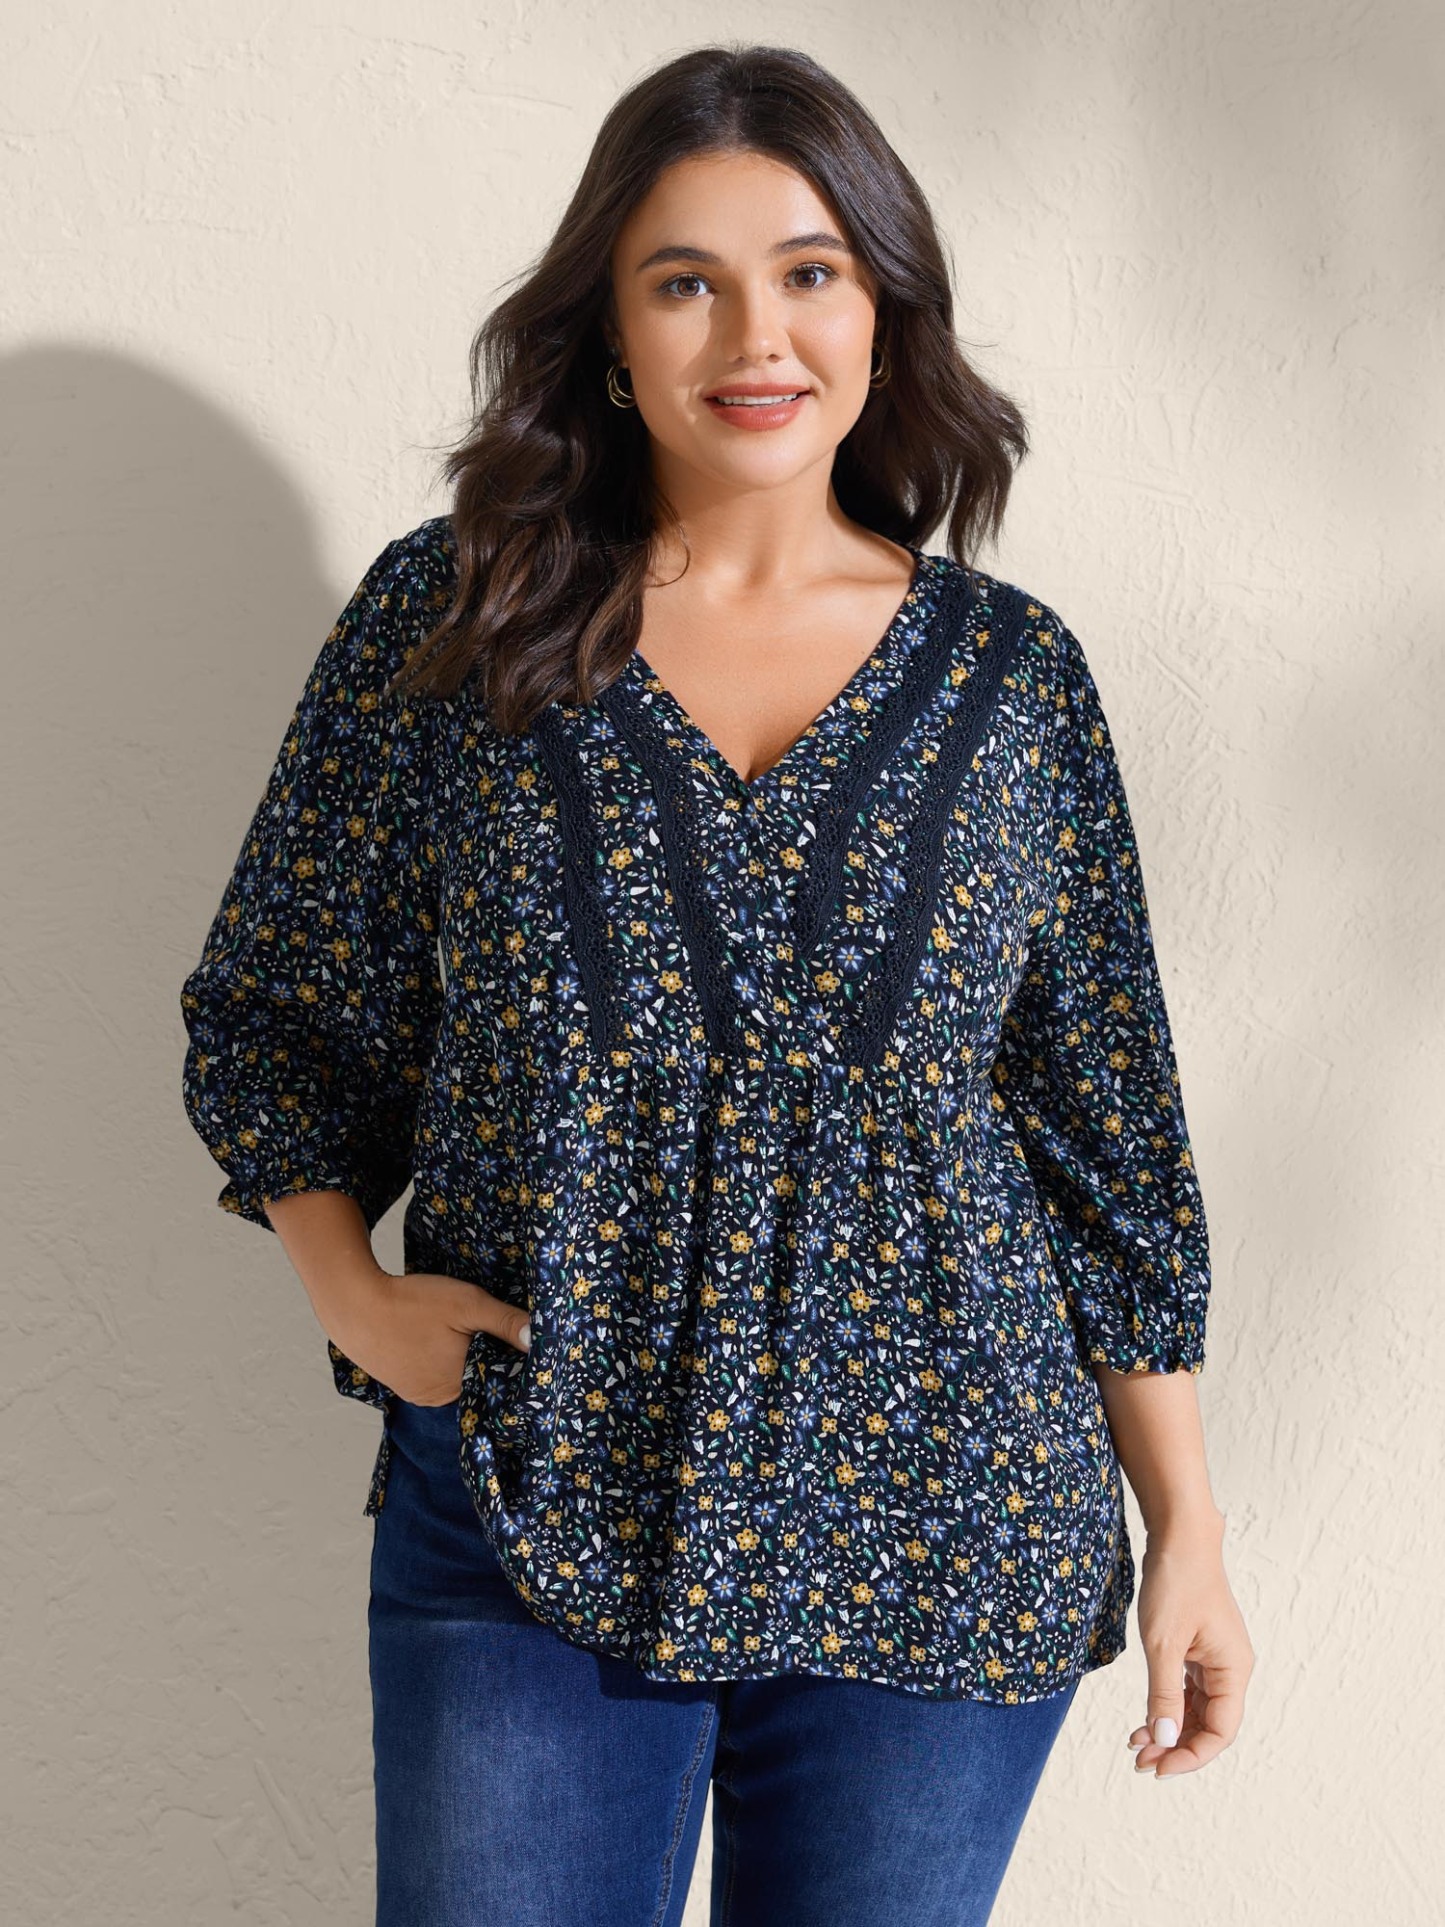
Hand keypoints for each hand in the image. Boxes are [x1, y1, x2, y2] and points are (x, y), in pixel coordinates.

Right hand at [333, 1268, 531, 1408]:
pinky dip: (441, 1362)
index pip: (503, 1377)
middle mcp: (445, 1397)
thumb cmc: (413, 1303)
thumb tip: (540, 1341)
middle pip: (481, 1378)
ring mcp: (423, 1395)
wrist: (355, 1308)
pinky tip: (436, 1340)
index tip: (513, 1337)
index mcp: (464, 1381)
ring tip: (455, 1332)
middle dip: (488, 1356)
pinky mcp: (406, 1386)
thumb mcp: (467, 1304)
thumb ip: (506, 1322)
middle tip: (482, 1328)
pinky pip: (436, 1378)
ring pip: (458, 1378)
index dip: (511, 1357)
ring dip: (463, 1359)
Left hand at [1127, 1512, 1253, 1778]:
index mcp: (1234, 1670)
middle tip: (1139, 1761)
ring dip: (1169, 1729)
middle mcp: (1230, 1668)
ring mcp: (1215, 1658)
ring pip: (1197, 1709)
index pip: (1220, 1732)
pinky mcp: (1198, 1648)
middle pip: (1209, 1725)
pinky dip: (1167, 1706)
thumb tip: (1166, 1741)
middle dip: (1176, 1746)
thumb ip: (1164, 1695)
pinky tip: (1144, 1719)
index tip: (1157, 1768)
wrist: (1179, 1535)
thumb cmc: (1176, 1582)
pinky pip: (1187, 1690)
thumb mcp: (1163, 1644)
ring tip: (1136, 1744)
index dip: (1191, 1756)